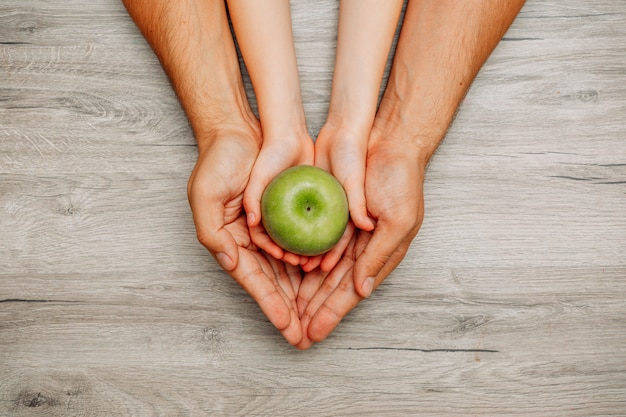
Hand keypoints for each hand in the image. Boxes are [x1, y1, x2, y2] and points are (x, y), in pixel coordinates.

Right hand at [187, 127, 302, 345]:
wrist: (246, 128)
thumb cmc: (220, 160)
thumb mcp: (205, 195)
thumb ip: (211, 232)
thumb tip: (230, 263)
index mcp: (231, 241)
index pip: (253, 280)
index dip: (270, 304)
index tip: (287, 326)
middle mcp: (254, 240)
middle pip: (275, 283)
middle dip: (289, 310)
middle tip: (305, 336)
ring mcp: (275, 228)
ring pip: (292, 268)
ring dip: (303, 293)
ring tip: (317, 316)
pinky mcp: (293, 212)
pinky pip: (306, 241)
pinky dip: (315, 260)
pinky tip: (326, 277)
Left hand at [296, 124, 425, 347]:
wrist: (386, 140)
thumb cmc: (400, 179)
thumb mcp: (398, 220)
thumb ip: (379, 256)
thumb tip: (362, 291)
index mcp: (380, 252)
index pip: (352, 290)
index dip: (333, 312)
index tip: (314, 333)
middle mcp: (361, 247)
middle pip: (332, 286)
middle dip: (316, 310)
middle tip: (297, 333)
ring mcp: (344, 230)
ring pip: (320, 268)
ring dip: (306, 291)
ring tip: (290, 311)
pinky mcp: (329, 212)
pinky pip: (313, 242)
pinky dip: (302, 259)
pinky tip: (289, 274)